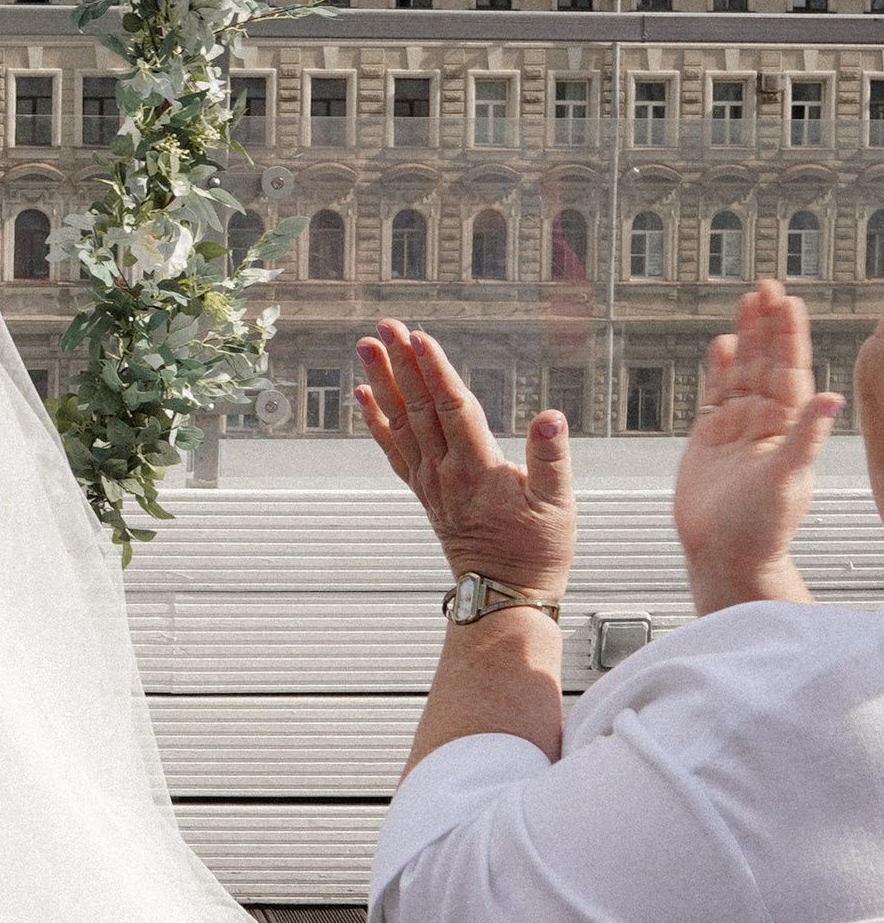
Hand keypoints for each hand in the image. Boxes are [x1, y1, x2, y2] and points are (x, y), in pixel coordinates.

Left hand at [356, 324, 575, 601]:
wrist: (504, 595)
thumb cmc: (538, 550)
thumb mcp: (559, 506)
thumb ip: (552, 458)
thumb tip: (550, 416)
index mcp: (477, 469)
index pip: (451, 407)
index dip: (435, 370)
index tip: (419, 337)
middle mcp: (445, 472)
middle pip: (418, 407)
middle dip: (401, 363)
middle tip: (384, 326)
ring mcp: (429, 482)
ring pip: (400, 423)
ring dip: (383, 382)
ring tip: (367, 346)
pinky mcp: (423, 491)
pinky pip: (394, 449)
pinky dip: (377, 420)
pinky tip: (365, 394)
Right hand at [673, 278, 834, 615]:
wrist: (724, 554)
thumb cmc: (763, 526)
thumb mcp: (789, 477)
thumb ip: (807, 435)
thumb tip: (834, 398)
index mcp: (788, 426)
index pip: (791, 369)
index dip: (789, 334)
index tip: (788, 301)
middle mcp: (767, 421)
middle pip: (767, 360)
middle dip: (768, 324)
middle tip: (767, 285)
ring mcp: (738, 427)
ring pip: (742, 370)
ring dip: (746, 336)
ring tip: (747, 301)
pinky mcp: (710, 438)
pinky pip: (716, 393)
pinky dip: (718, 367)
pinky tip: (722, 343)